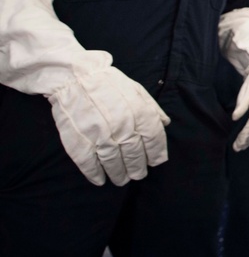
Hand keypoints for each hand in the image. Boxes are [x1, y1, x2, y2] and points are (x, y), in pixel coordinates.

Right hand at [48, 67, 169, 185]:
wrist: (76, 78)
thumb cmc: (110, 85)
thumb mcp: (137, 91)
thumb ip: (152, 109)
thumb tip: (165, 125)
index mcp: (140, 113)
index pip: (154, 140)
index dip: (156, 154)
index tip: (155, 162)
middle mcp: (123, 127)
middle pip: (135, 156)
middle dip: (138, 168)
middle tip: (138, 174)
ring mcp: (100, 136)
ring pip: (113, 164)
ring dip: (119, 175)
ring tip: (121, 179)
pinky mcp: (79, 142)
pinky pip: (90, 164)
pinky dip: (95, 174)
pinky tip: (100, 179)